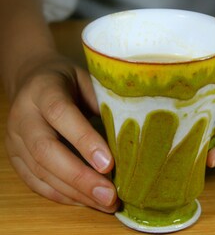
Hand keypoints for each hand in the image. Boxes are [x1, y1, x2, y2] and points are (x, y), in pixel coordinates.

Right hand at [5, 55, 118, 211]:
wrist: (33, 80)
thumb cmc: (69, 80)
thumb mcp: (88, 80)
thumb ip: (103, 103)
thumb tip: (130, 137)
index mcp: (43, 89)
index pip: (60, 114)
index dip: (84, 139)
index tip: (109, 164)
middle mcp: (24, 115)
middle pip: (45, 150)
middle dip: (79, 177)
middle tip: (109, 196)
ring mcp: (15, 139)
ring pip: (40, 171)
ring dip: (74, 192)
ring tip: (105, 204)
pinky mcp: (16, 157)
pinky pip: (35, 182)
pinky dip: (62, 195)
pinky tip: (85, 201)